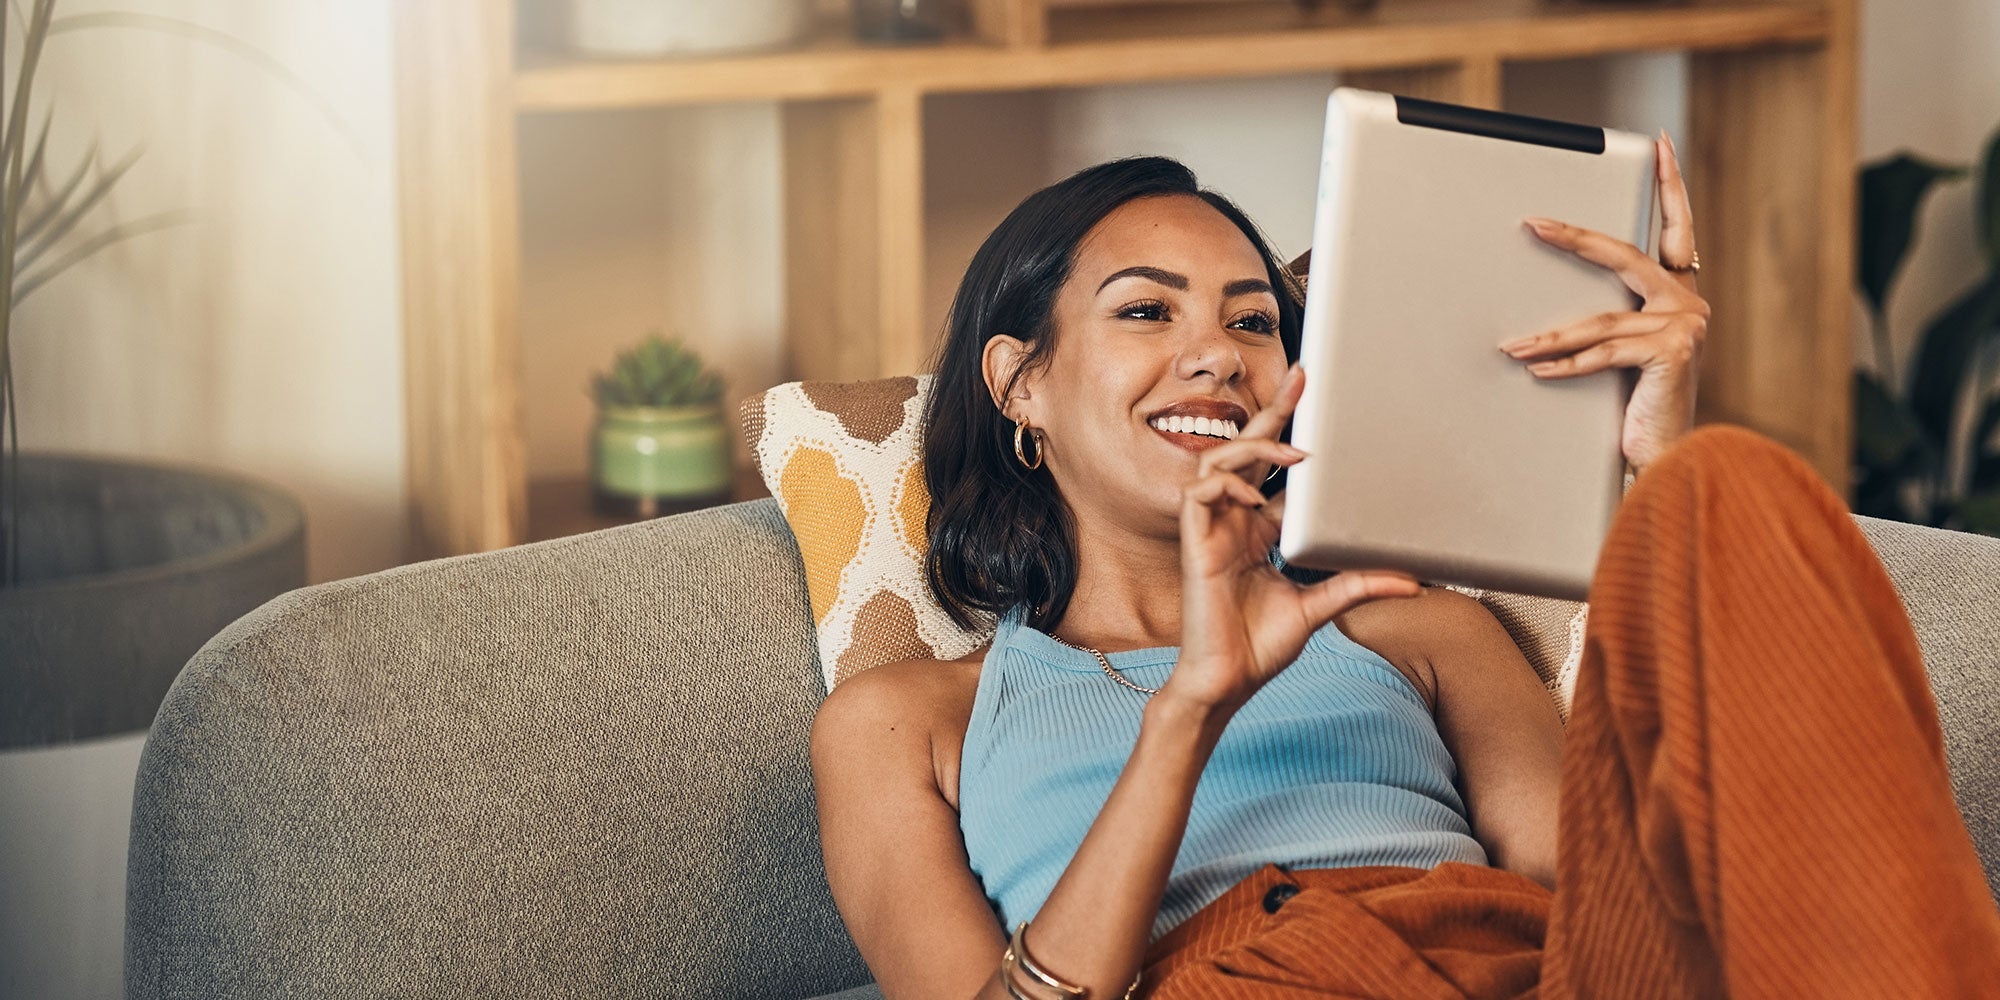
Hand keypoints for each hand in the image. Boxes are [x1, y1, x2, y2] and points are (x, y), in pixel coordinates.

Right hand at [1165, 364, 1419, 714]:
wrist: (1229, 680)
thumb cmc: (1260, 645)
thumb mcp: (1319, 606)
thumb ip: (1357, 585)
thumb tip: (1411, 581)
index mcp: (1258, 531)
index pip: (1273, 471)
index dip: (1291, 435)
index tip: (1316, 403)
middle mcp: (1233, 522)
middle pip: (1246, 450)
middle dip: (1272, 413)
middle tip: (1301, 378)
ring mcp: (1211, 530)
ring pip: (1219, 461)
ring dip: (1254, 449)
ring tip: (1292, 455)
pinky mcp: (1194, 543)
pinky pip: (1200, 492)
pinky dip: (1227, 484)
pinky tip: (1253, 496)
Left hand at [1501, 130, 1706, 472]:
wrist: (1667, 456)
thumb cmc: (1639, 405)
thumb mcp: (1626, 354)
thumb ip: (1610, 321)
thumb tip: (1549, 306)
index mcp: (1679, 293)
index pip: (1677, 228)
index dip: (1671, 185)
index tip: (1662, 144)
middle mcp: (1688, 303)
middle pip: (1624, 258)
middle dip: (1575, 240)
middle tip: (1534, 224)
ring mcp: (1685, 327)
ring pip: (1601, 319)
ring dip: (1550, 335)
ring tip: (1512, 345)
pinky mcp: (1672, 353)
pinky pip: (1603, 353)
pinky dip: (1565, 363)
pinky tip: (1535, 368)